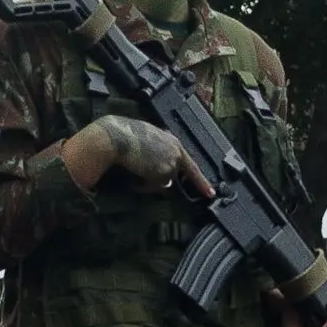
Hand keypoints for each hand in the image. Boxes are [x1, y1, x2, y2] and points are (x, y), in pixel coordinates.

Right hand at [61, 115, 204, 196]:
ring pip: (162, 181)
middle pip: (172, 175)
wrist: (116, 136)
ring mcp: (172, 163)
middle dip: (157, 177)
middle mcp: (176, 151)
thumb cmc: (124, 134)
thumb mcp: (146, 137)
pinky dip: (143, 184)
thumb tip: (156, 167)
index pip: (190, 164)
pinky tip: (133, 173)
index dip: (200, 180)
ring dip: (148, 180)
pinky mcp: (164, 172)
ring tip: (133, 167)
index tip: (210, 192)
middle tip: (142, 172)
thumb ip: (156, 150)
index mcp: (172, 140)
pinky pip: (153, 186)